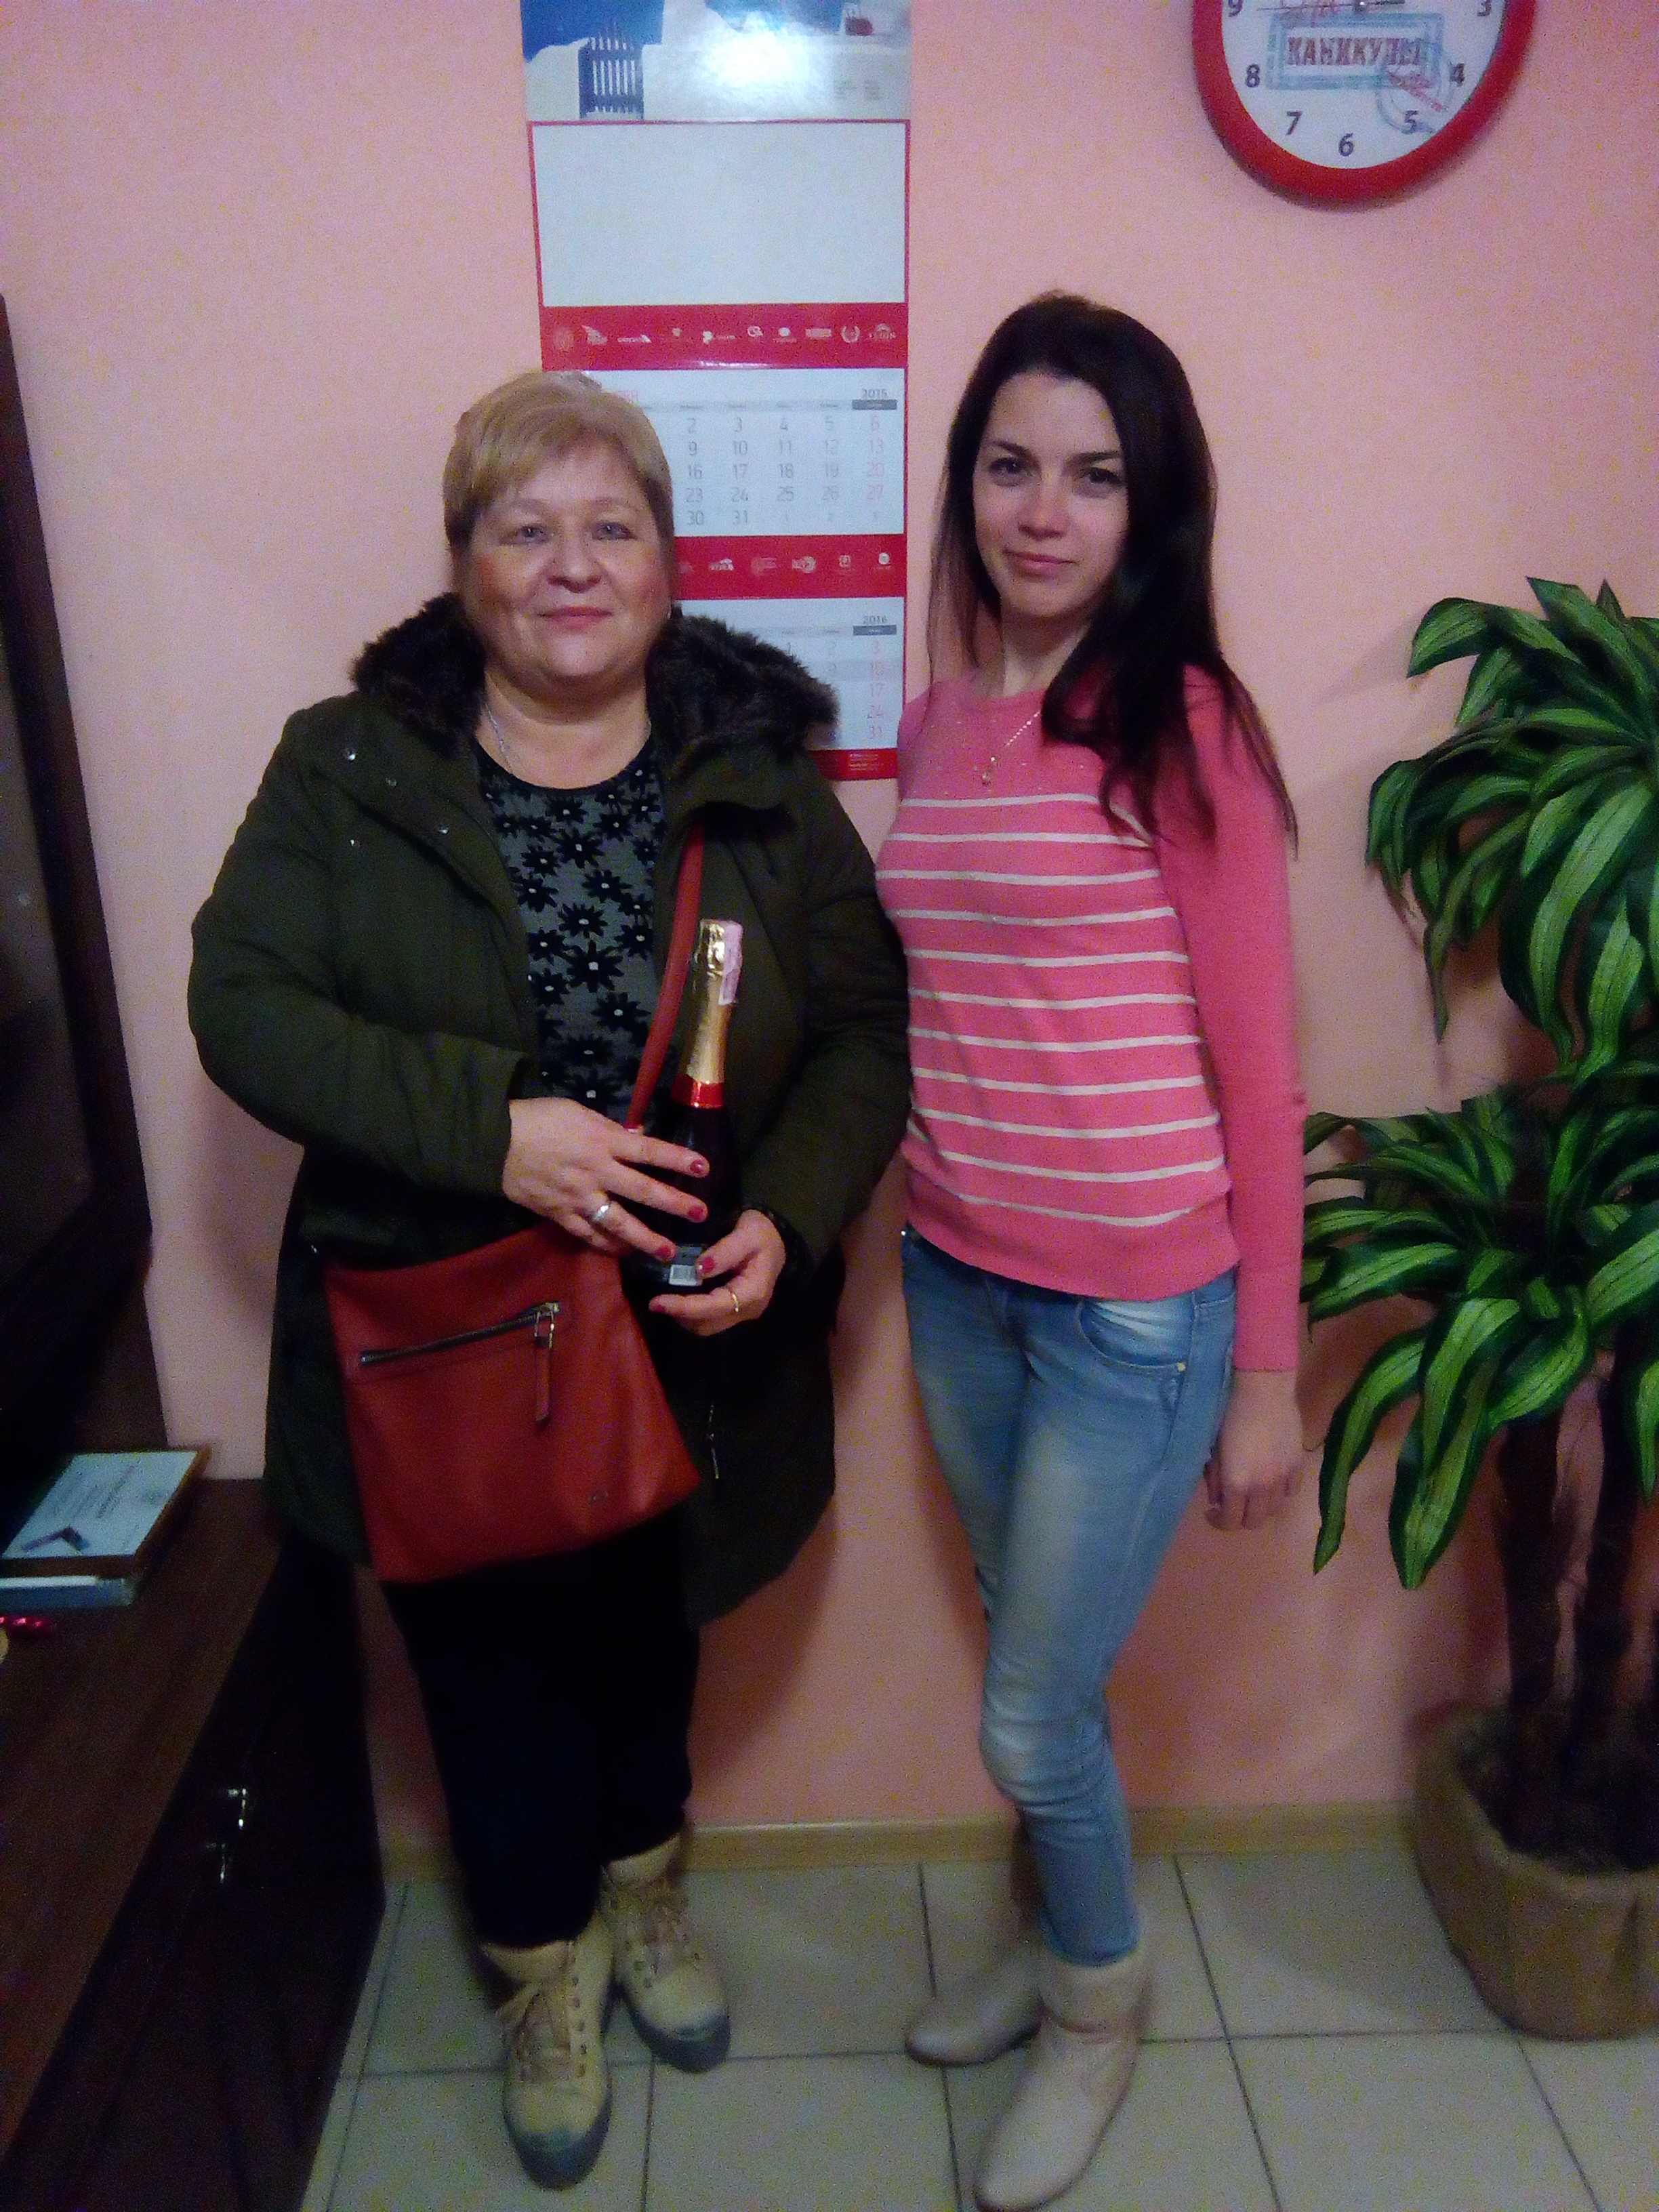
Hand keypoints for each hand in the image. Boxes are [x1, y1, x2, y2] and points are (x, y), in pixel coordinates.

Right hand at [502, 1097, 707, 1261]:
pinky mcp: (560, 1214)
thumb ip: (610, 1129)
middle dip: (674, 1203)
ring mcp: (578, 1197)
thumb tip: (637, 1136)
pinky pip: (588, 1234)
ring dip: (645, 1239)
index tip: (704, 1168)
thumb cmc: (538, 1119)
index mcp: (602, 1141)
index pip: (649, 1150)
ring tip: (666, 1252)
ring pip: (618, 1222)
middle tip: (700, 1214)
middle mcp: (596, 1171)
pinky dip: (606, 1245)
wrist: (494, 1142)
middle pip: (642, 1190)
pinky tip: (623, 1253)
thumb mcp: (578, 1113)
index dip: (677, 1159)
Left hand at [649, 1209, 786, 1336]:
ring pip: (706, 1327)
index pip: (713, 1307)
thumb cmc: (762, 1232)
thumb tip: (698, 1269)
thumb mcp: (747, 1233)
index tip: (657, 1302)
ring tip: (666, 1300)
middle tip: (656, 1301)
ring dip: (684, 1317)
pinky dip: (692, 1313)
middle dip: (680, 1315)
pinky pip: (710, 1319)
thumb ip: (724, 1251)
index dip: (683, 1307)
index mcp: (753, 1292)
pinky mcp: (736, 1310)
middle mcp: (749, 1309)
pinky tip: (680, 1297)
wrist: (778, 1236)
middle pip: (707, 1324)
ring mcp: (743, 1312)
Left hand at [1204, 1368, 1307, 1531]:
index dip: (1219, 1522)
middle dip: (1240, 1518)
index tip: (1213, 1513)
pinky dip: (1281, 1492)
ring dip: (1261, 1507)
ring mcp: (1283, 1478)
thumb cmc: (1230, 1415)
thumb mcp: (1214, 1449)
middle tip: (1231, 1505)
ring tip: (1252, 1493)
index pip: (1230, 1522)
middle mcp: (1262, 1488)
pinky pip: (1291, 1491)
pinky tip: (1273, 1481)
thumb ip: (1215, 1478)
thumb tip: (1217, 1499)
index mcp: (1237, 1484)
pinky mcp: (1298, 1465)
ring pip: (1275, 1510)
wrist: (1263, 1392)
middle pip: (1254, 1522)